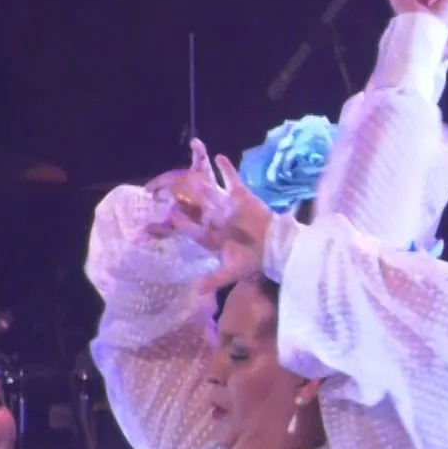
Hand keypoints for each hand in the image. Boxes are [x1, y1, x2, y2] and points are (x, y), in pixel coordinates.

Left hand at [153, 145, 274, 293]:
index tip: (170, 216)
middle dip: (186, 200)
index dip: (181, 223)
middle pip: (198, 208)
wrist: (277, 248)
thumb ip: (215, 279)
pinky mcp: (242, 197)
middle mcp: (217, 220)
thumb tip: (198, 292)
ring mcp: (228, 207)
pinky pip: (232, 181)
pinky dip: (227, 169)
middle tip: (171, 190)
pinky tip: (218, 156)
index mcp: (212, 237)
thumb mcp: (233, 271)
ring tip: (191, 174)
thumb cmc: (254, 260)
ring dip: (201, 184)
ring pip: (211, 193)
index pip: (192, 229)